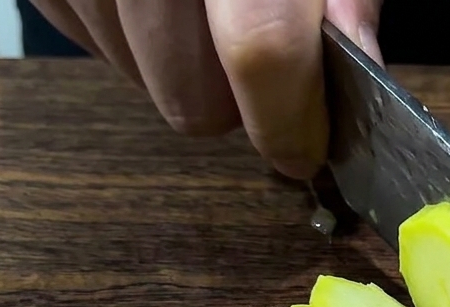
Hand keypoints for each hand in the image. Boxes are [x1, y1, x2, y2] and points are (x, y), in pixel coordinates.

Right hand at [30, 0, 383, 179]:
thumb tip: (358, 74)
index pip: (261, 45)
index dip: (287, 117)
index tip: (303, 148)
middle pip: (191, 91)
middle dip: (236, 104)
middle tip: (262, 69)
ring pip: (141, 81)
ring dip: (184, 71)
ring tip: (205, 12)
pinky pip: (92, 44)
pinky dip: (133, 42)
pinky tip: (162, 1)